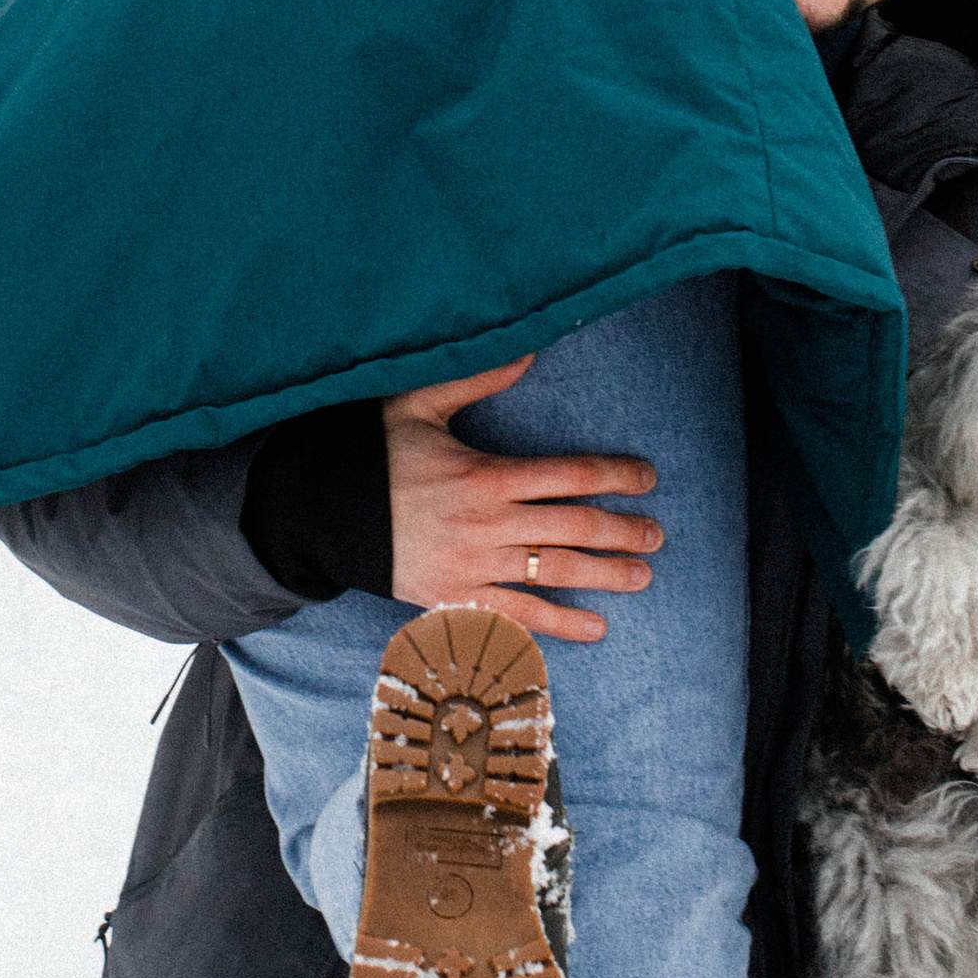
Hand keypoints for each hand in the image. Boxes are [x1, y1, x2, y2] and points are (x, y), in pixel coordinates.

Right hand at [382, 357, 661, 645]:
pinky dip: (559, 624)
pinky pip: (518, 615)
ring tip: (642, 575)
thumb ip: (476, 380)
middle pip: (573, 528)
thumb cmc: (374, 455)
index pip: (569, 476)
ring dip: (605, 576)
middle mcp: (486, 525)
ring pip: (554, 574)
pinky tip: (596, 627)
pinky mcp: (455, 597)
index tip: (646, 478)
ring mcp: (472, 566)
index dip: (615, 476)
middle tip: (656, 533)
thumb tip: (529, 350)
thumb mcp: (418, 405)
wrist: (320, 514)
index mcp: (484, 475)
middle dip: (623, 531)